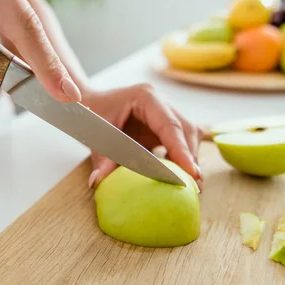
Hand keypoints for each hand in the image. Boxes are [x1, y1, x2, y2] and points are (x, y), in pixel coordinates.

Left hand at [83, 83, 209, 189]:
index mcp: (145, 97)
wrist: (89, 103)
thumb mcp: (95, 135)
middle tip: (195, 187)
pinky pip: (180, 142)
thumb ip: (101, 159)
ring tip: (191, 186)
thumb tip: (98, 182)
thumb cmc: (92, 113)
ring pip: (189, 136)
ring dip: (189, 160)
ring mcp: (165, 113)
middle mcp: (160, 103)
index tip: (192, 174)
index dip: (182, 151)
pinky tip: (178, 178)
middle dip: (191, 158)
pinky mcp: (164, 126)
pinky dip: (181, 160)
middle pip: (186, 130)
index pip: (170, 126)